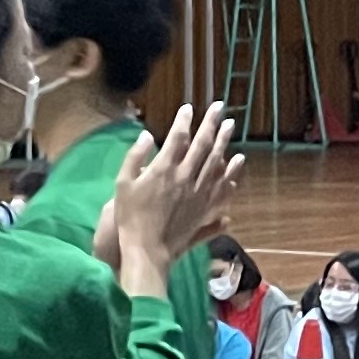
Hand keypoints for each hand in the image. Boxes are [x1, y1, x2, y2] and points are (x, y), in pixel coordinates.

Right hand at [101, 104, 240, 288]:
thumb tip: (146, 135)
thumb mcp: (122, 185)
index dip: (184, 121)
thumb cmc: (130, 218)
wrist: (147, 250)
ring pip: (216, 163)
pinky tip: (236, 164)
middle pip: (203, 146)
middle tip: (220, 108)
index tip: (188, 108)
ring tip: (230, 127)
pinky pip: (223, 188)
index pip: (178, 138)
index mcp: (164, 170)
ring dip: (224, 143)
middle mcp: (186, 178)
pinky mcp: (206, 210)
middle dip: (212, 124)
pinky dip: (231, 174)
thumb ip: (134, 157)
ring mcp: (199, 195)